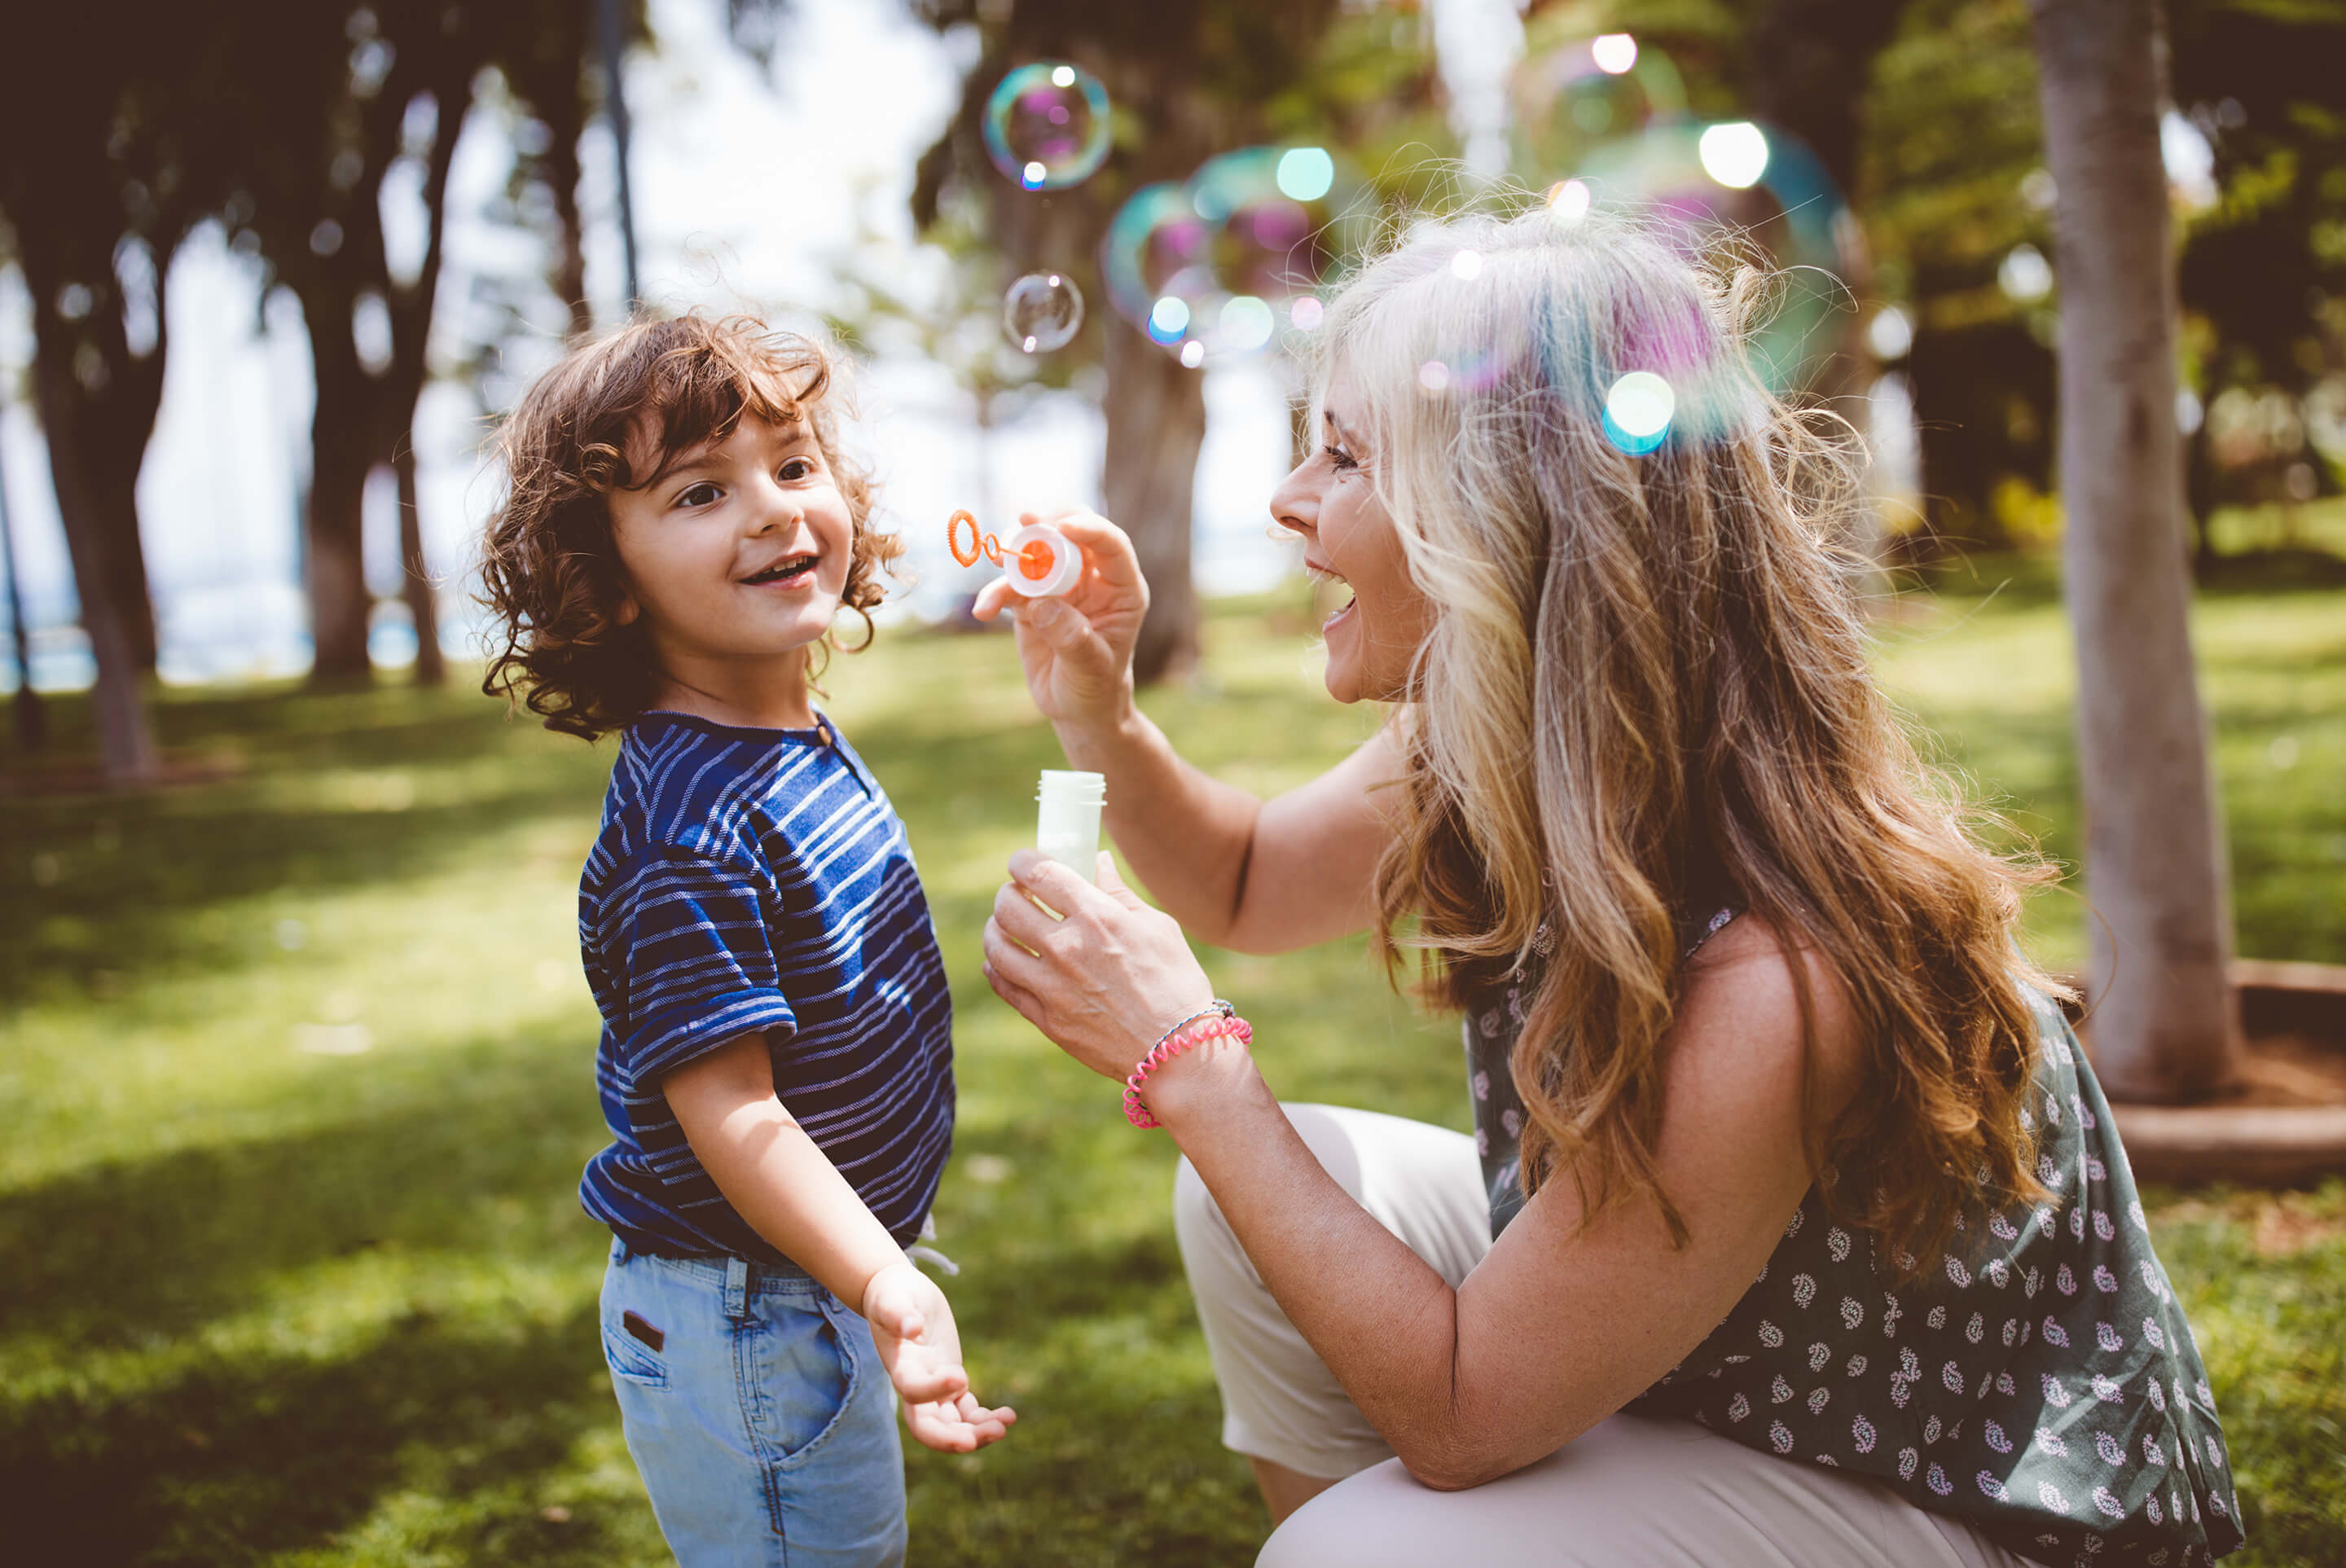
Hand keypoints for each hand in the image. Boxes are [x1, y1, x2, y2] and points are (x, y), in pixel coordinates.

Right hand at [861, 1260, 1016, 1453]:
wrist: (897, 1296)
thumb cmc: (892, 1295)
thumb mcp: (891, 1298)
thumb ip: (897, 1313)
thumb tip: (910, 1326)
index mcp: (900, 1365)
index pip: (912, 1390)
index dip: (934, 1389)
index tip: (961, 1376)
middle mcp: (915, 1384)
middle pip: (927, 1426)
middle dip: (952, 1437)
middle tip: (984, 1435)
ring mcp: (933, 1387)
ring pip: (951, 1424)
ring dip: (976, 1431)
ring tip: (1005, 1425)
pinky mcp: (950, 1382)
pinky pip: (966, 1412)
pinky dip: (984, 1418)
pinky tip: (1009, 1416)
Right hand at [970, 511, 1146, 734]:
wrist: (1076, 709)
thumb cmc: (1096, 688)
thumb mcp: (1091, 668)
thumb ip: (1071, 636)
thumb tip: (1042, 604)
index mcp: (1121, 589)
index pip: (1111, 545)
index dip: (1089, 529)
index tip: (1063, 528)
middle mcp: (1091, 580)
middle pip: (1071, 534)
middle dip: (1048, 525)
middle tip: (1025, 522)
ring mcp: (1060, 588)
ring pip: (1037, 553)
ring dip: (1015, 552)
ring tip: (998, 560)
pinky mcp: (1031, 601)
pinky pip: (1011, 586)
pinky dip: (995, 593)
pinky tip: (983, 610)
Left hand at [981, 849, 1219, 1083]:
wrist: (1177, 1052)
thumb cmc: (1177, 984)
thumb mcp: (1158, 927)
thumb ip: (1119, 893)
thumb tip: (1097, 862)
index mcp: (1098, 917)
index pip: (1039, 873)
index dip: (1023, 861)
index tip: (1023, 863)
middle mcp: (1068, 948)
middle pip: (1008, 907)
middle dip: (1008, 893)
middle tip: (1017, 894)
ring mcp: (1053, 987)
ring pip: (996, 947)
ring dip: (995, 929)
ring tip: (1005, 926)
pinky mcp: (1047, 1019)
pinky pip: (1004, 986)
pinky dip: (996, 967)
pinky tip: (1003, 961)